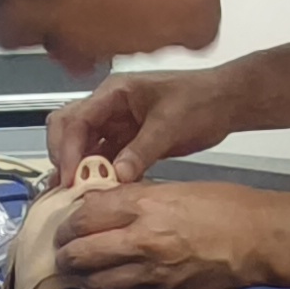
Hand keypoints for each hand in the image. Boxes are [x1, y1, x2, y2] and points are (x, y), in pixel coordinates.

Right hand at [47, 68, 236, 184]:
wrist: (226, 102)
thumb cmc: (201, 99)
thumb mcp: (171, 123)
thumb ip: (142, 149)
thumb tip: (117, 175)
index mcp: (114, 92)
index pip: (76, 119)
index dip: (68, 148)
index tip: (70, 176)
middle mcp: (109, 106)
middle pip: (68, 129)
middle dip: (63, 156)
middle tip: (66, 186)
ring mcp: (117, 124)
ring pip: (83, 146)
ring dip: (78, 169)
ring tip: (75, 196)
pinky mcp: (128, 142)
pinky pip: (104, 159)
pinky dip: (98, 175)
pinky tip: (97, 194)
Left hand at [54, 178, 278, 288]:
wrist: (261, 240)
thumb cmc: (228, 207)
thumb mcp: (179, 188)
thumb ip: (141, 198)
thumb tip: (110, 206)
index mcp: (147, 204)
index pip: (87, 213)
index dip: (69, 220)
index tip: (66, 223)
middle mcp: (143, 239)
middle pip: (82, 251)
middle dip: (65, 252)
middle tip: (62, 251)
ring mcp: (153, 271)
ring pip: (96, 281)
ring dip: (81, 277)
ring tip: (77, 273)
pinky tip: (105, 288)